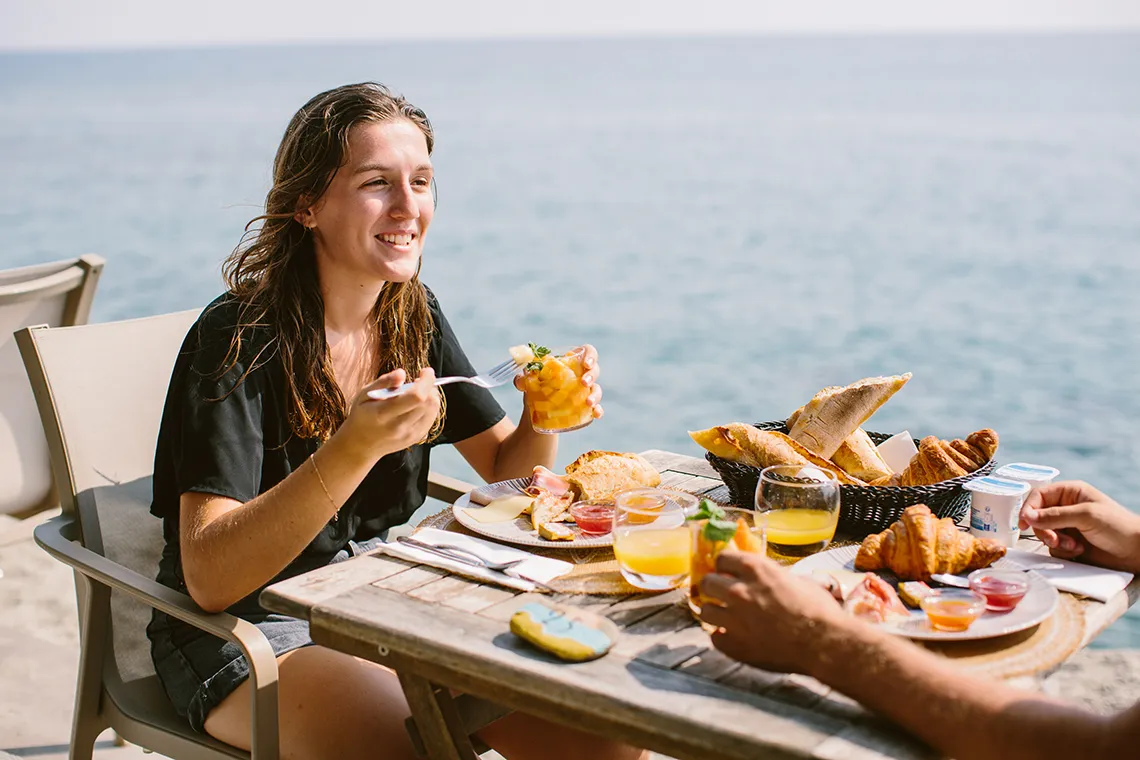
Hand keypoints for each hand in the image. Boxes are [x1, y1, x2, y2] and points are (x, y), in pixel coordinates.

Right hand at [337, 368, 440, 461]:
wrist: (360, 446)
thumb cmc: (361, 416)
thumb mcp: (364, 395)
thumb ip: (383, 382)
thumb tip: (402, 373)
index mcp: (383, 413)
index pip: (416, 396)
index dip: (426, 381)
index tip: (425, 371)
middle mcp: (399, 427)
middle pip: (428, 402)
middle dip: (429, 386)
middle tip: (419, 380)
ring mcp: (409, 435)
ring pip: (433, 410)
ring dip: (431, 396)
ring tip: (419, 391)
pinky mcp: (416, 438)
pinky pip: (432, 418)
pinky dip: (430, 407)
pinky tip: (419, 403)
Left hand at [513, 344, 604, 419]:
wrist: (536, 415)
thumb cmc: (535, 390)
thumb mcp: (527, 383)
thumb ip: (522, 379)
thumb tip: (520, 381)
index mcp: (569, 363)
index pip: (586, 352)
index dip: (590, 355)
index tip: (586, 363)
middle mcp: (580, 375)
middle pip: (594, 370)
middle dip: (592, 375)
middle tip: (583, 383)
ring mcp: (584, 392)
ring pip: (597, 389)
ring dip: (595, 395)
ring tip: (588, 403)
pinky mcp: (584, 408)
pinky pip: (596, 408)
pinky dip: (598, 410)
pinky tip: (596, 414)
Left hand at [699, 551, 850, 674]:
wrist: (824, 644)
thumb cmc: (819, 610)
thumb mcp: (798, 580)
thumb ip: (775, 577)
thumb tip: (770, 578)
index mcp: (755, 569)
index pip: (722, 558)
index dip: (725, 566)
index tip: (728, 572)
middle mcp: (738, 590)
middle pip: (707, 582)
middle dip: (714, 587)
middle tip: (723, 595)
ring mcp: (733, 619)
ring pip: (704, 610)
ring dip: (715, 612)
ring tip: (727, 618)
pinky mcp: (733, 645)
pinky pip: (714, 638)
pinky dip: (723, 638)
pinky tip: (735, 638)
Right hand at [1019, 480, 1139, 573]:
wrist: (1137, 552)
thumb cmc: (1118, 527)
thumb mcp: (1085, 516)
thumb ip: (1054, 516)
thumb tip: (1027, 516)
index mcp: (1070, 492)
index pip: (1039, 495)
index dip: (1028, 508)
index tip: (1024, 523)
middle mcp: (1066, 508)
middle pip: (1037, 516)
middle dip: (1045, 530)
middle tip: (1055, 540)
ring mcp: (1067, 526)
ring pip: (1044, 533)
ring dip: (1056, 542)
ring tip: (1074, 546)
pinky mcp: (1069, 543)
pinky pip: (1053, 547)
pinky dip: (1063, 551)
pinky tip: (1079, 550)